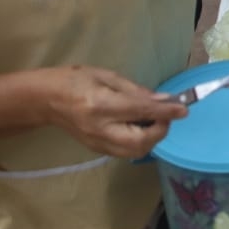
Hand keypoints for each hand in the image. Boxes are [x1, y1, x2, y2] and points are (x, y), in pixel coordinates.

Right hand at [45, 65, 187, 158]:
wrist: (45, 100)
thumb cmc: (75, 80)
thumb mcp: (107, 76)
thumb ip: (136, 91)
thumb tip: (164, 100)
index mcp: (101, 105)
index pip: (141, 111)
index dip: (165, 112)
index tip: (184, 109)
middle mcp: (100, 129)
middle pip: (140, 141)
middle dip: (160, 130)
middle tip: (167, 114)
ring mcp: (97, 144)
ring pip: (135, 151)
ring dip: (152, 138)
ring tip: (154, 120)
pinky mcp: (97, 150)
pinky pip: (127, 152)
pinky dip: (141, 142)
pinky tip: (141, 127)